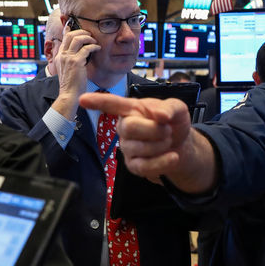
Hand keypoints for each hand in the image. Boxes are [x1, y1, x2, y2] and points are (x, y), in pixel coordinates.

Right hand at [51, 24, 100, 119]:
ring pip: (77, 39)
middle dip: (82, 32)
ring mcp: (68, 58)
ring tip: (94, 41)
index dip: (70, 30)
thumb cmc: (72, 85)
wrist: (69, 95)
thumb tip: (82, 53)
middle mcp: (62, 55)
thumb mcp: (69, 70)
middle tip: (90, 35)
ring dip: (88, 37)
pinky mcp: (76, 62)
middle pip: (70, 35)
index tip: (76, 26)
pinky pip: (86, 49)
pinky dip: (94, 46)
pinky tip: (98, 48)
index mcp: (59, 56)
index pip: (64, 38)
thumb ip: (72, 60)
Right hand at [79, 92, 216, 192]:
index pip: (111, 104)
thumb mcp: (177, 109)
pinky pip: (144, 166)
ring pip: (139, 147)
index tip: (82, 99)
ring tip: (168, 141)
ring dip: (162, 145)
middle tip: (167, 130)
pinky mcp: (133, 165)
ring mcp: (127, 147)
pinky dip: (162, 162)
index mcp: (131, 109)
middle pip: (129, 127)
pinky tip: (173, 157)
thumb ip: (170, 108)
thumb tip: (159, 115)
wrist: (182, 145)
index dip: (97, 102)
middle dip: (154, 129)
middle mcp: (124, 128)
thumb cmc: (173, 122)